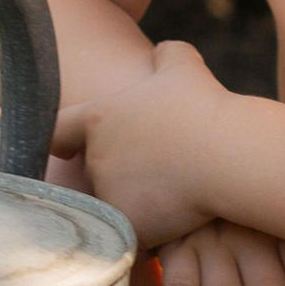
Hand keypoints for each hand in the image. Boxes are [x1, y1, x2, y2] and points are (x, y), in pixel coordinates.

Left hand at [59, 35, 223, 250]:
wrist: (226, 155)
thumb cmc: (205, 107)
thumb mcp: (185, 67)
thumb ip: (168, 55)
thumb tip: (165, 51)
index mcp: (99, 118)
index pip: (58, 129)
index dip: (60, 139)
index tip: (63, 150)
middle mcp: (95, 157)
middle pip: (96, 172)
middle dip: (118, 176)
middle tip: (155, 173)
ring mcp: (109, 194)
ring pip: (115, 205)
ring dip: (135, 204)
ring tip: (172, 198)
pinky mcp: (129, 225)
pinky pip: (134, 234)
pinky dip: (151, 232)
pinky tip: (176, 224)